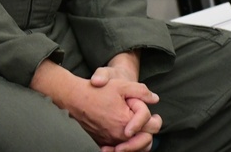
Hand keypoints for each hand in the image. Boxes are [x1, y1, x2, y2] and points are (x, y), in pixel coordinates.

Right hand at [32, 59, 158, 147]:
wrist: (75, 98)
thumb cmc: (97, 91)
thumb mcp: (121, 85)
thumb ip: (141, 91)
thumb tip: (155, 99)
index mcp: (126, 121)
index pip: (152, 126)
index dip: (153, 117)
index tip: (151, 112)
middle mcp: (120, 135)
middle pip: (146, 141)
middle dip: (150, 131)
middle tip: (153, 121)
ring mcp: (111, 140)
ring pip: (135, 148)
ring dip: (141, 141)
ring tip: (143, 131)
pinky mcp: (103, 142)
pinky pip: (120, 149)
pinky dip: (127, 146)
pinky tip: (129, 138)